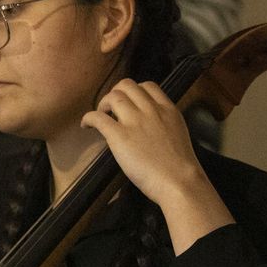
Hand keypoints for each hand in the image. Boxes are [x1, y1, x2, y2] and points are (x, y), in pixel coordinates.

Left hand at [81, 79, 233, 252]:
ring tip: (101, 115)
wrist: (178, 181)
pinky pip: (97, 117)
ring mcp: (134, 121)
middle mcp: (150, 110)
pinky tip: (87, 126)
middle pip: (127, 85)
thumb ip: (163, 124)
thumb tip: (149, 126)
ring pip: (112, 96)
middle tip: (111, 108)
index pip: (148, 85)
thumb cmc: (180, 166)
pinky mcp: (119, 135)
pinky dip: (88, 118)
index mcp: (167, 109)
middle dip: (116, 93)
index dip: (134, 91)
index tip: (129, 102)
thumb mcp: (177, 134)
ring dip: (102, 103)